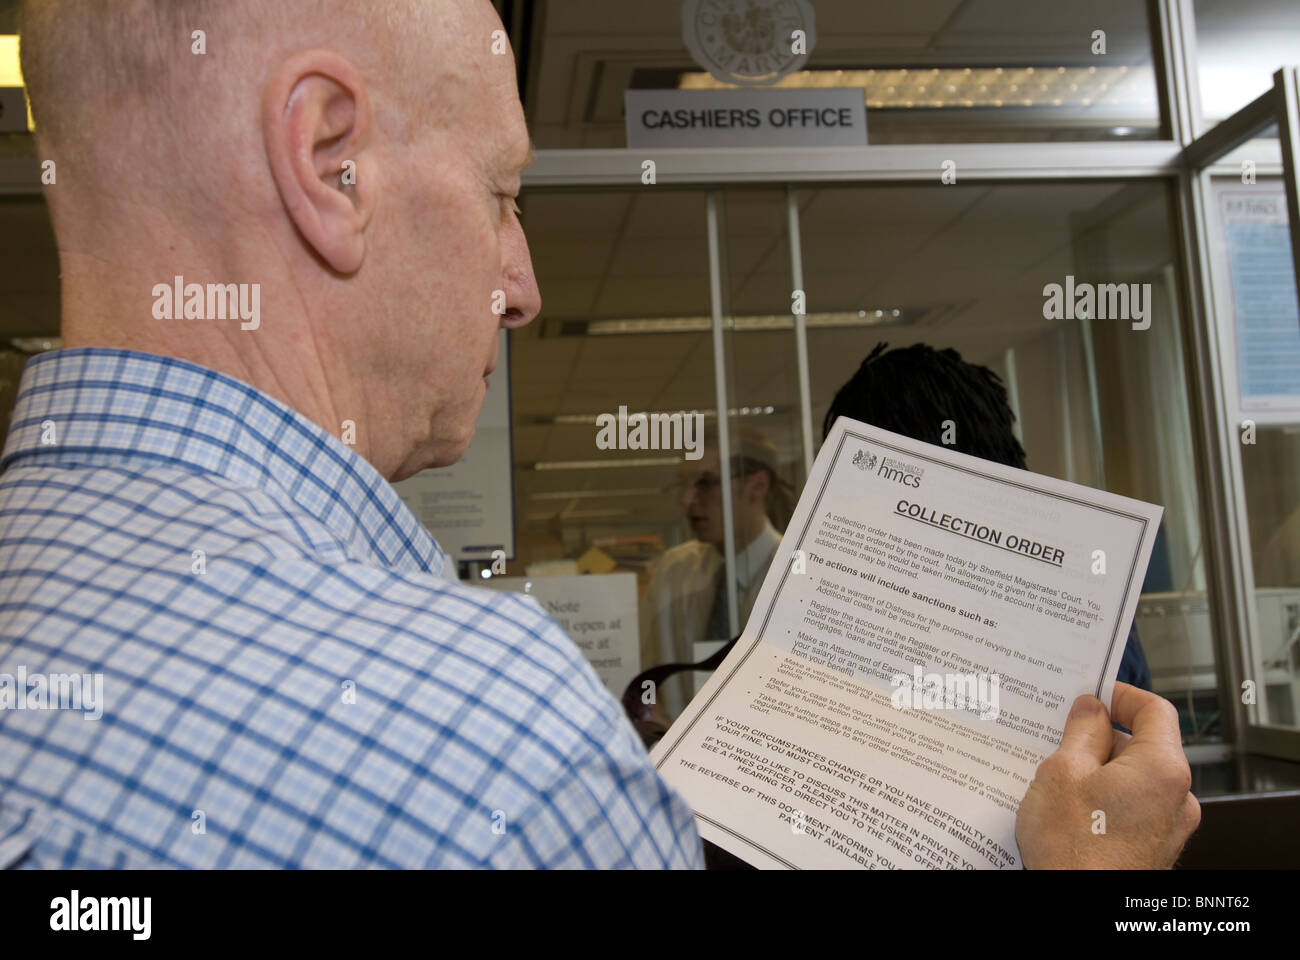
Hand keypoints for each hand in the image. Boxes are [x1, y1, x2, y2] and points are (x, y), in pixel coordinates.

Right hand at [1015, 682, 1199, 868]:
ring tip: (1057, 777)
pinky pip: (1133, 806)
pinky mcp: (1154, 847)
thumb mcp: (1063, 772)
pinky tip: (1070, 805)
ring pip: (1135, 777)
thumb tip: (1091, 708)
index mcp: (1163, 768)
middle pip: (1144, 744)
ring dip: (1099, 769)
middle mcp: (1177, 797)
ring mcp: (1169, 826)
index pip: (1154, 709)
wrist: (1081, 910)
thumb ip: (1081, 732)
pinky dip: (1105, 797)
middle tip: (1059, 736)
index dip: (1120, 695)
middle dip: (1101, 736)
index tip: (1091, 693)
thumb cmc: (1073, 848)